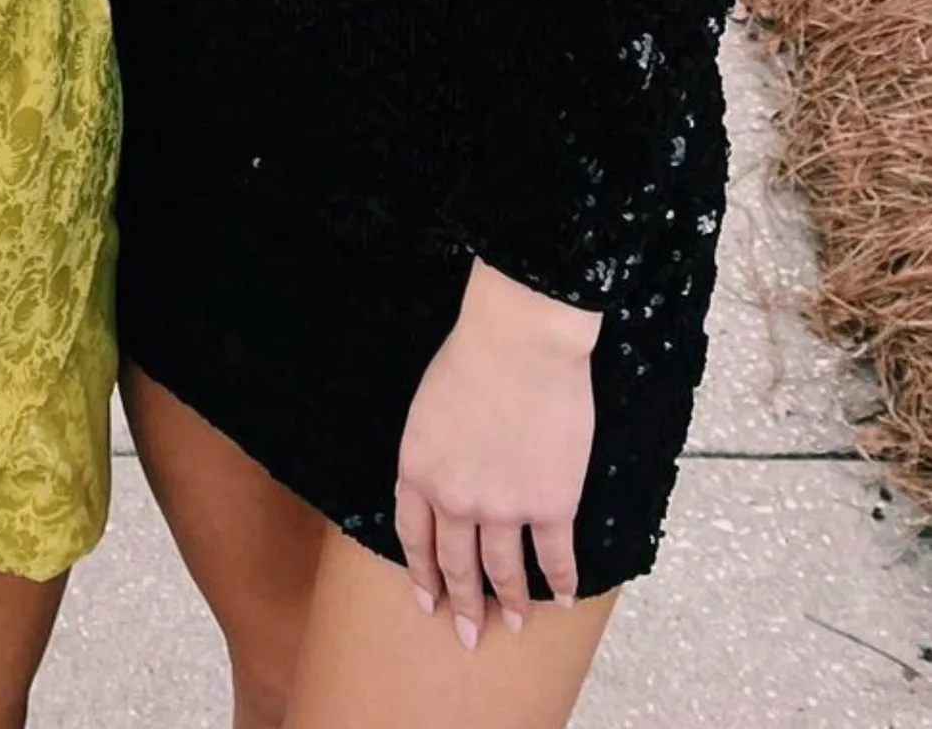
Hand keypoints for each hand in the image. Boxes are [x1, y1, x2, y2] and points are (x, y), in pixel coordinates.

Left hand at [395, 259, 599, 647]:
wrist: (520, 341)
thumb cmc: (473, 353)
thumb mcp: (428, 406)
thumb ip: (432, 449)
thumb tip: (444, 471)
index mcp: (419, 472)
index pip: (414, 538)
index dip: (422, 574)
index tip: (428, 602)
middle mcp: (456, 501)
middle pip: (457, 563)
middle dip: (462, 604)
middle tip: (469, 636)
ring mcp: (504, 507)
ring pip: (504, 570)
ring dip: (510, 602)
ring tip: (516, 623)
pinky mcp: (552, 504)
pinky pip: (555, 556)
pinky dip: (560, 581)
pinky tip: (562, 598)